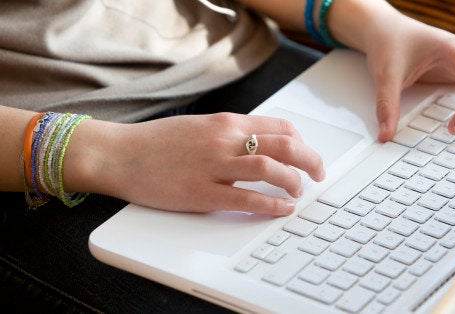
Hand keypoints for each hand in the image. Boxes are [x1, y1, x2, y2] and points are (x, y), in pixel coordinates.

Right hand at [65, 113, 324, 214]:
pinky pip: (247, 197)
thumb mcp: (200, 127)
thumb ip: (231, 134)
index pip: (280, 126)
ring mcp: (214, 165)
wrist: (119, 153)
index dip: (302, 142)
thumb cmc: (158, 142)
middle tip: (319, 174)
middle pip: (284, 144)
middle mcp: (225, 139)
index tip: (307, 155)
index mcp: (226, 123)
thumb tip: (260, 144)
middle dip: (310, 160)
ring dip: (294, 181)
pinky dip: (272, 204)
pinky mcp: (201, 192)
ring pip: (270, 167)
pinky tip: (284, 208)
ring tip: (300, 192)